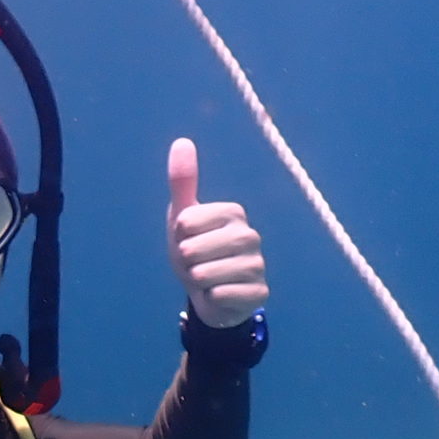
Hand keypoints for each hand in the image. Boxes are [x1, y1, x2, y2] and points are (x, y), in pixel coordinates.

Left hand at [165, 138, 267, 327]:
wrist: (205, 293)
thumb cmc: (194, 250)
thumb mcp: (182, 218)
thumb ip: (183, 181)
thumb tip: (182, 141)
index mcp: (233, 213)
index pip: (188, 221)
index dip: (178, 234)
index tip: (187, 238)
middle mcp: (250, 236)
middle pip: (196, 249)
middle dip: (186, 259)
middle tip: (193, 261)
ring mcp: (257, 265)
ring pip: (210, 274)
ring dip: (198, 279)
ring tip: (204, 277)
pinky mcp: (260, 292)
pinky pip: (225, 295)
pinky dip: (213, 297)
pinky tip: (217, 294)